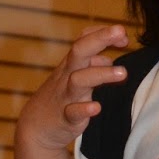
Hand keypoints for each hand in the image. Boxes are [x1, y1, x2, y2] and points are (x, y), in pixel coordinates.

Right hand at [17, 23, 128, 151]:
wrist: (35, 128)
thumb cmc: (60, 98)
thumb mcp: (74, 78)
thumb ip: (92, 67)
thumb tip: (109, 59)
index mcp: (72, 65)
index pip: (83, 40)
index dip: (102, 33)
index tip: (123, 33)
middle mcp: (68, 76)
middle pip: (80, 51)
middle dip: (100, 39)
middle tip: (121, 31)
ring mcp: (66, 96)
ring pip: (79, 80)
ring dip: (101, 74)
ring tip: (123, 72)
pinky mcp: (65, 118)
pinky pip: (73, 112)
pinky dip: (84, 109)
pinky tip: (96, 107)